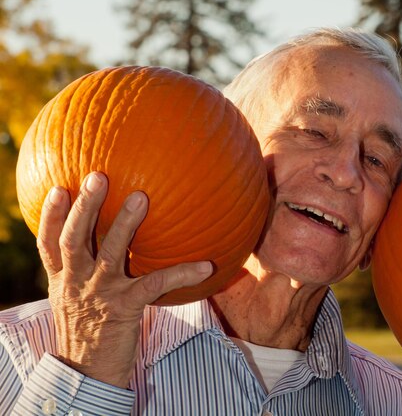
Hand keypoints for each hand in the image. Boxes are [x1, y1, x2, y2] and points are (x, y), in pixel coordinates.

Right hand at [37, 172, 214, 387]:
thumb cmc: (87, 329)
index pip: (49, 242)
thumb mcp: (74, 297)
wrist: (88, 372)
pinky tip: (205, 266)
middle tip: (97, 176)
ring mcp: (100, 294)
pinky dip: (180, 273)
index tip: (60, 187)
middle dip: (83, 207)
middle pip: (74, 239)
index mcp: (63, 278)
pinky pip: (155, 284)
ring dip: (124, 224)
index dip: (51, 215)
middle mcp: (77, 282)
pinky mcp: (125, 308)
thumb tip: (106, 242)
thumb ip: (83, 270)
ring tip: (141, 198)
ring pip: (110, 253)